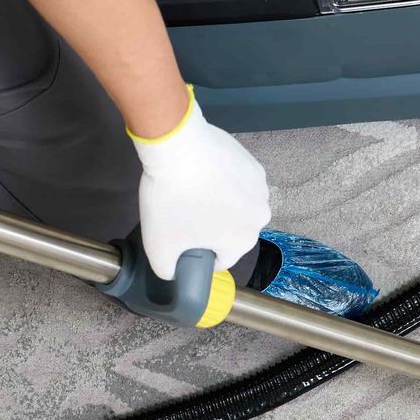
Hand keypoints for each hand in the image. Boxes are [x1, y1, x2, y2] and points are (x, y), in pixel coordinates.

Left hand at [130, 87, 268, 278]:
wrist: (179, 146)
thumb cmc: (172, 199)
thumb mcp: (159, 246)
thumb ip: (166, 271)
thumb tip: (172, 273)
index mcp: (243, 241)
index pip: (219, 259)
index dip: (197, 253)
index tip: (180, 238)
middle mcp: (260, 217)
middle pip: (231, 232)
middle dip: (210, 227)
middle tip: (183, 212)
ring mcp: (260, 188)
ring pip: (236, 206)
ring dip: (219, 204)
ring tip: (193, 190)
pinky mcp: (253, 164)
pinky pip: (238, 182)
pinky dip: (223, 181)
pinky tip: (203, 173)